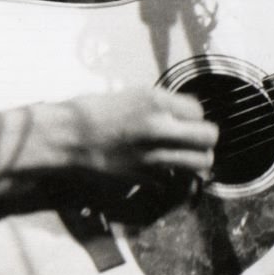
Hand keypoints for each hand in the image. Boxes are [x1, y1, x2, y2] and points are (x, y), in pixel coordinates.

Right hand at [28, 86, 218, 181]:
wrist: (64, 139)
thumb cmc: (90, 112)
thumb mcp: (130, 95)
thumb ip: (160, 104)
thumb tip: (182, 114)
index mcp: (155, 101)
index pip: (198, 110)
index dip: (194, 116)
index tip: (185, 120)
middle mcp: (159, 127)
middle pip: (209, 137)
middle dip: (206, 139)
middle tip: (196, 140)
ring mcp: (153, 154)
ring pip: (200, 162)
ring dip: (198, 160)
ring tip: (189, 158)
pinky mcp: (143, 177)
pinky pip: (173, 179)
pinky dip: (172, 177)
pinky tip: (161, 170)